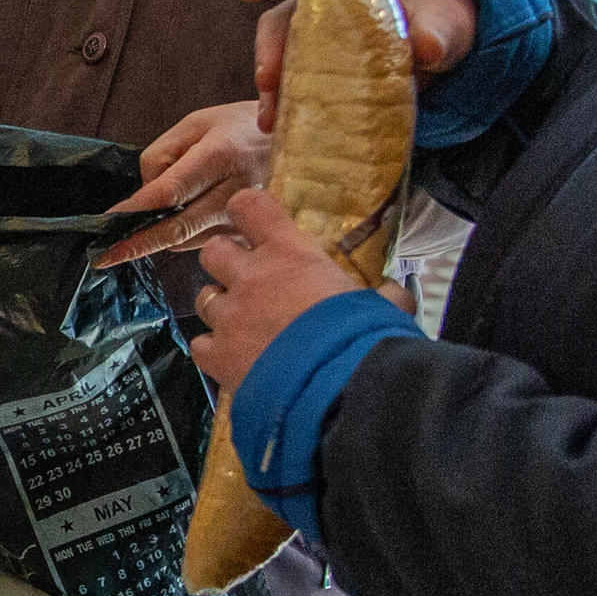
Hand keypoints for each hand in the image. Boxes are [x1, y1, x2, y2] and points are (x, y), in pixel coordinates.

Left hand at [96, 98, 269, 267]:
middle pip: (179, 228)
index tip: (109, 221)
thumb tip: (146, 194)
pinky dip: (183, 237)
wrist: (304, 143)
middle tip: (104, 256)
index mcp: (222, 155)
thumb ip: (164, 154)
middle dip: (138, 244)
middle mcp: (236, 191)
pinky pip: (205, 243)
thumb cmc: (242, 127)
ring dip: (159, 237)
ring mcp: (247, 218)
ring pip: (188, 240)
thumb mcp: (199, 123)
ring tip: (138, 229)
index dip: (136, 209)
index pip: (171, 190)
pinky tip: (178, 221)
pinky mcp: (251, 235)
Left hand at [187, 190, 367, 392]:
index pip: (250, 206)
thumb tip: (395, 293)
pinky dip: (214, 351)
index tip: (251, 221)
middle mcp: (252, 278)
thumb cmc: (361, 340)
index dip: (246, 210)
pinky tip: (233, 360)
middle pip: (213, 251)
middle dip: (225, 262)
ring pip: (204, 298)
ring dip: (220, 308)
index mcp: (291, 254)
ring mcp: (231, 317)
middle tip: (246, 279)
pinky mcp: (218, 356)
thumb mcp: (381, 308)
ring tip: (242, 325)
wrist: (336, 389)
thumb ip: (384, 296)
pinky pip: (201, 345)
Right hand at [233, 0, 480, 131]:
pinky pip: (296, 86)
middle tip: (268, 81)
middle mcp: (326, 8)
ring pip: (282, 58)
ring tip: (271, 118)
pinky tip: (282, 129)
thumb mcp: (444, 22)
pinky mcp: (326, 73)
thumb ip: (435, 32)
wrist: (450, 47)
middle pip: (281, 19)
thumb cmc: (441, 20)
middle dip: (268, 49)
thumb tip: (426, 47)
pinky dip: (286, 106)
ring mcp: (322, 42)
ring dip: (271, 87)